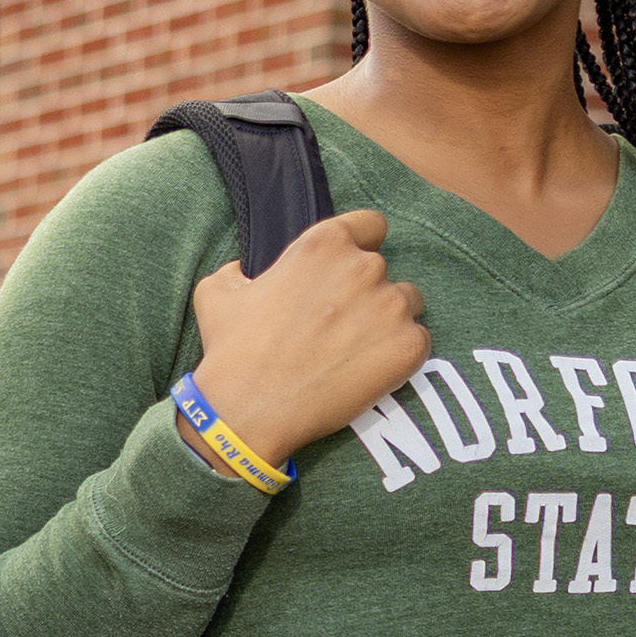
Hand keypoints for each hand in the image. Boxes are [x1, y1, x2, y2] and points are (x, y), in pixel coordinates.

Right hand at [185, 208, 429, 458]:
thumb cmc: (232, 352)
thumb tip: (246, 272)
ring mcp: (391, 306)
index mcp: (324, 245)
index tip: (348, 270)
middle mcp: (364, 267)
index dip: (360, 245)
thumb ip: (239, 270)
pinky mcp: (408, 346)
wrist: (249, 411)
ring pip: (407, 303)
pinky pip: (419, 340)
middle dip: (365, 292)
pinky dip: (399, 355)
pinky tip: (367, 371)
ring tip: (354, 351)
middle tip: (338, 326)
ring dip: (387, 321)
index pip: (370, 224)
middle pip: (385, 269)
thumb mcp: (216, 293)